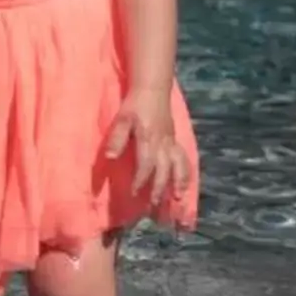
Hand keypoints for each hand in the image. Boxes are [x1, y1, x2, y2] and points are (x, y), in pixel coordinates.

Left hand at [105, 92, 190, 212]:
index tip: (134, 194)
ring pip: (179, 166)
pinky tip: (184, 183)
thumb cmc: (134, 105)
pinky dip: (185, 172)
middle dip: (159, 188)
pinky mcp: (175, 141)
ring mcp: (171, 142)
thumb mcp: (121, 119)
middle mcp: (163, 144)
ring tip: (177, 198)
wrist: (153, 90)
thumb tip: (109, 158)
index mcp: (148, 139)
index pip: (146, 165)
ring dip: (178, 183)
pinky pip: (183, 159)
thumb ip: (116, 139)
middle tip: (153, 206)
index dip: (140, 181)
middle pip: (164, 170)